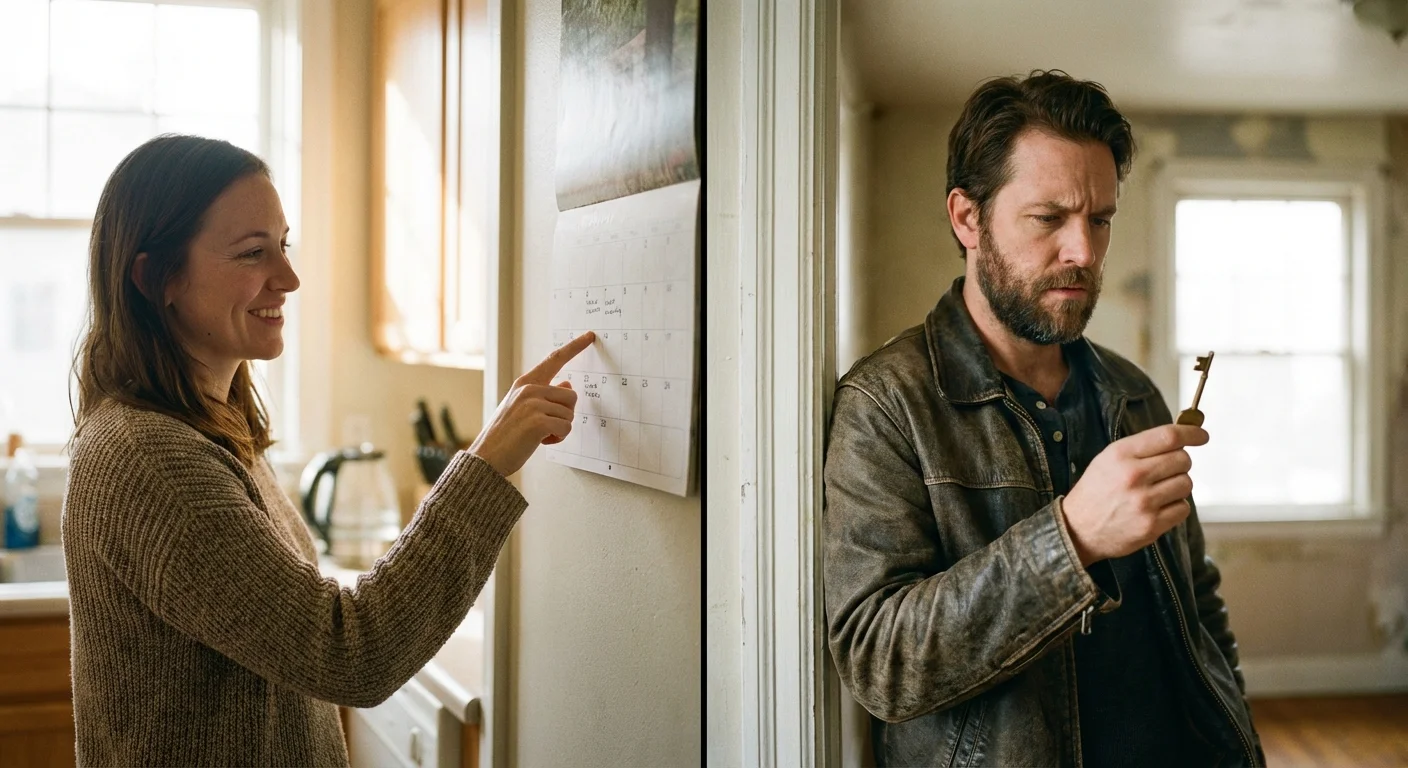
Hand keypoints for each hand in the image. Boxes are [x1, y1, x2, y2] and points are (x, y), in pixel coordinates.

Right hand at [469, 331, 595, 476]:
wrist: (486, 458)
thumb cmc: (504, 435)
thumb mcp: (522, 408)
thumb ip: (544, 394)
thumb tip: (567, 383)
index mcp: (524, 383)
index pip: (554, 359)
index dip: (574, 347)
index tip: (590, 336)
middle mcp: (529, 389)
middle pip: (571, 395)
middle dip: (565, 414)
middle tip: (545, 427)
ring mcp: (533, 403)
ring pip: (570, 414)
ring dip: (560, 429)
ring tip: (538, 435)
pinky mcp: (538, 421)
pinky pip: (566, 428)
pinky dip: (558, 438)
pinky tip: (540, 442)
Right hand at [1061, 424, 1208, 565]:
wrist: (1077, 529)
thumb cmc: (1095, 491)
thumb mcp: (1108, 459)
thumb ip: (1142, 448)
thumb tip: (1181, 438)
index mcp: (1121, 454)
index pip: (1168, 436)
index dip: (1191, 433)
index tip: (1201, 435)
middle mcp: (1133, 476)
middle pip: (1183, 460)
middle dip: (1180, 464)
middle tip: (1166, 471)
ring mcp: (1143, 502)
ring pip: (1186, 484)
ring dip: (1177, 486)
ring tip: (1158, 492)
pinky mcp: (1151, 525)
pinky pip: (1183, 508)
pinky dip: (1175, 507)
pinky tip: (1157, 508)